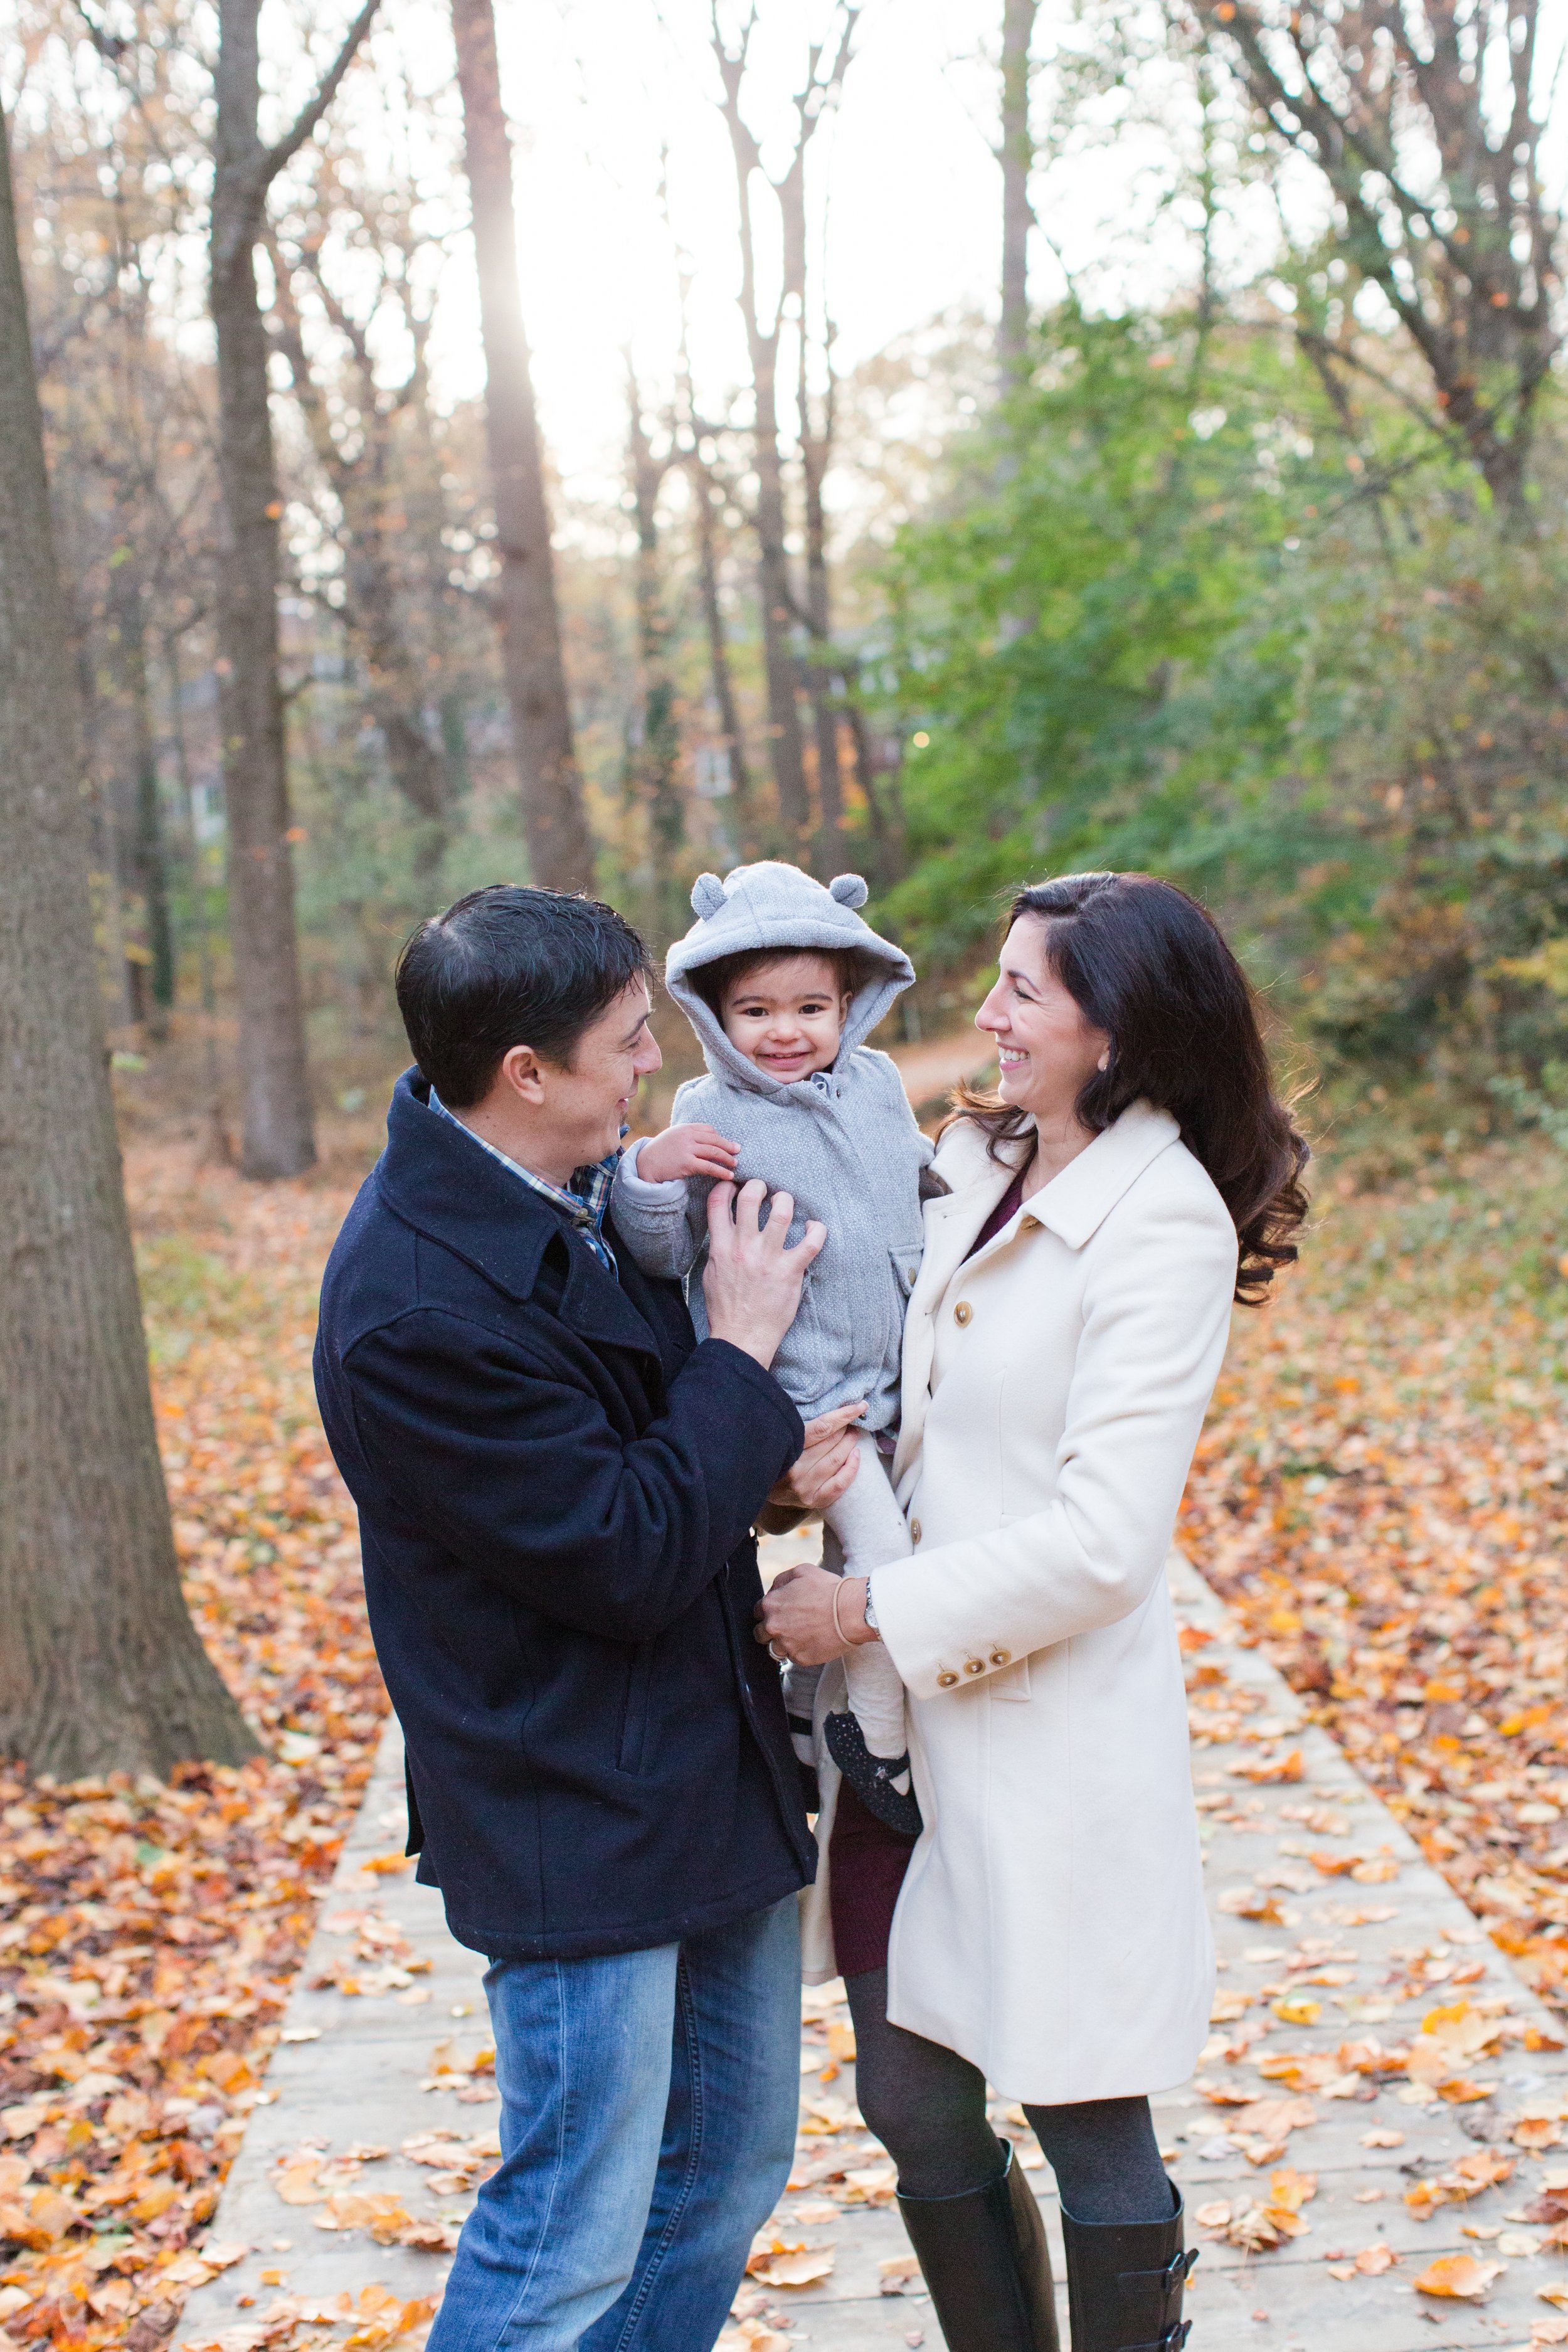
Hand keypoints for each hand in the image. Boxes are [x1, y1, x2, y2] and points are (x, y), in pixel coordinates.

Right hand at [637, 1123, 740, 1183]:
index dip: (719, 1137)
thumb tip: (707, 1140)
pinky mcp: (686, 1163)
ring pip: (714, 1151)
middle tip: (738, 1151)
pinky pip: (709, 1166)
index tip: (725, 1144)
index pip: (708, 1129)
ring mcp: (687, 1149)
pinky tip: (728, 1175)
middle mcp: (687, 1136)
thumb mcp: (673, 1137)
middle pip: (714, 1139)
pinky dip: (721, 1171)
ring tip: (735, 1164)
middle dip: (728, 1145)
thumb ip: (688, 1136)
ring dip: (727, 1158)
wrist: (644, 1164)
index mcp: (685, 1128)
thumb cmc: (660, 1152)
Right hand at [702, 1179, 824, 1370]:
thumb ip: (719, 1248)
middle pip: (750, 1197)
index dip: (727, 1186)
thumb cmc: (725, 1308)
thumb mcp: (711, 1273)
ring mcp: (768, 1258)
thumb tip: (724, 1230)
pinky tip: (813, 1228)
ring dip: (785, 1200)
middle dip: (758, 1185)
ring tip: (785, 1203)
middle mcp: (744, 1247)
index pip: (718, 1202)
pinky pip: (811, 1241)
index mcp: (721, 1247)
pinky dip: (816, 1229)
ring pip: (782, 1211)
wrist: (741, 1337)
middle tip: (764, 1190)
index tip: (735, 1186)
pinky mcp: (791, 1270)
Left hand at [755, 1567, 875, 1664]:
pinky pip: (793, 1658)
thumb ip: (782, 1580)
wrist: (850, 1612)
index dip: (768, 1612)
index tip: (780, 1613)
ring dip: (782, 1644)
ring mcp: (786, 1645)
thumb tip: (775, 1589)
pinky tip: (812, 1642)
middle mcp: (773, 1626)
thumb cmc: (828, 1589)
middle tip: (787, 1626)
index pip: (757, 1612)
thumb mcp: (802, 1571)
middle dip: (770, 1630)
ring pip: (773, 1650)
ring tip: (799, 1637)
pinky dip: (800, 1652)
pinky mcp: (800, 1658)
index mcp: (771, 1605)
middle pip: (760, 1634)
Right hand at [768, 1401, 864, 1513]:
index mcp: (784, 1448)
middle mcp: (794, 1470)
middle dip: (845, 1428)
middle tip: (852, 1420)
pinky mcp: (812, 1501)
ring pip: (836, 1461)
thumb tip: (821, 1398)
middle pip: (831, 1444)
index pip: (822, 1428)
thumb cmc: (769, 1451)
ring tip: (853, 1434)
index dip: (843, 1415)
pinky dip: (851, 1468)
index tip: (859, 1405)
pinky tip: (855, 1455)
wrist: (753, 1487)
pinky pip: (839, 1484)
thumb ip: (791, 1419)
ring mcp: (804, 1488)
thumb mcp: (774, 1433)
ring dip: (849, 1444)